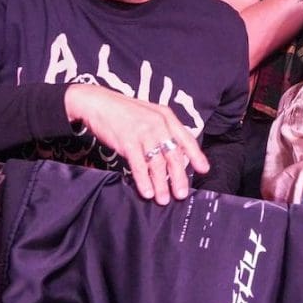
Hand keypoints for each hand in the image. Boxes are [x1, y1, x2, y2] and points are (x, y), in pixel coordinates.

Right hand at [65, 84, 208, 204]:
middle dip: (179, 177)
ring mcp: (143, 133)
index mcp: (166, 117)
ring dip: (161, 184)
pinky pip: (139, 166)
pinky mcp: (127, 142)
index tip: (204, 169)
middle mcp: (158, 124)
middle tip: (181, 194)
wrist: (98, 103)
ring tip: (163, 199)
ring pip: (158, 163)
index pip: (186, 138)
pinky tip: (147, 193)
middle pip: (174, 155)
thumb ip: (162, 130)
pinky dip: (144, 181)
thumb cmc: (124, 112)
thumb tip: (173, 154)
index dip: (196, 155)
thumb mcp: (149, 115)